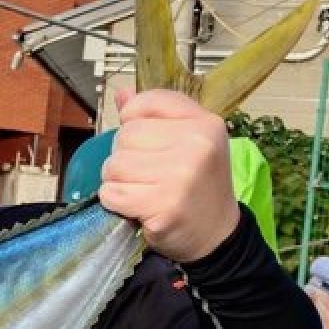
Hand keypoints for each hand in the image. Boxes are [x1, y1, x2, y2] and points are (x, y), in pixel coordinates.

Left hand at [99, 88, 240, 263]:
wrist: (216, 235)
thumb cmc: (198, 187)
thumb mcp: (188, 143)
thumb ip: (154, 116)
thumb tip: (122, 94)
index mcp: (204, 123)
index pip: (144, 103)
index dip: (132, 121)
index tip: (145, 142)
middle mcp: (196, 145)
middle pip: (124, 136)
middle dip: (124, 157)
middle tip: (147, 175)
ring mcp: (181, 175)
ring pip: (114, 165)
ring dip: (118, 182)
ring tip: (143, 191)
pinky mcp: (163, 205)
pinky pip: (112, 193)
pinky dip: (116, 202)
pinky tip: (136, 207)